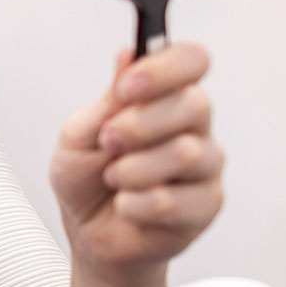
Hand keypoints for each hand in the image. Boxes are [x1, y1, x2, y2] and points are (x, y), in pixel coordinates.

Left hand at [50, 43, 223, 282]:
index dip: (164, 68)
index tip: (127, 86)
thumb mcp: (79, 134)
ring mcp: (205, 166)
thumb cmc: (86, 176)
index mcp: (164, 96)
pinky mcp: (206, 206)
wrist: (87, 231)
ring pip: (186, 152)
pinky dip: (136, 203)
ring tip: (113, 178)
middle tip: (109, 140)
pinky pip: (176, 199)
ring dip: (133, 168)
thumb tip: (129, 55)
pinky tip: (126, 205)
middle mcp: (193, 126)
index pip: (191, 60)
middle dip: (139, 123)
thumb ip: (107, 101)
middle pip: (195, 103)